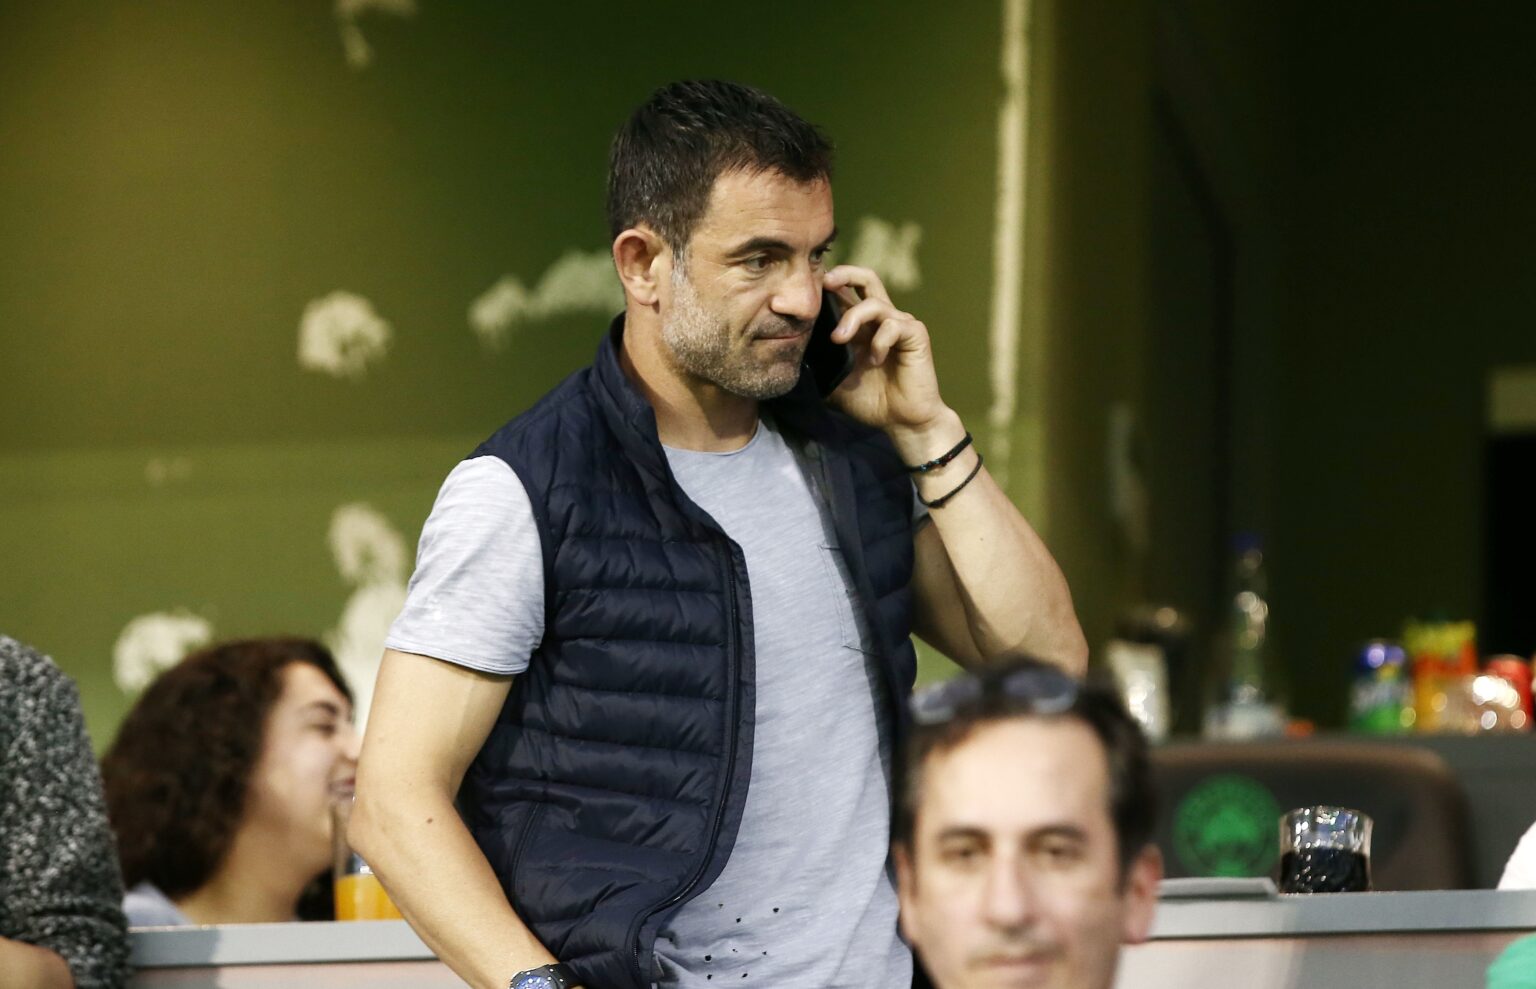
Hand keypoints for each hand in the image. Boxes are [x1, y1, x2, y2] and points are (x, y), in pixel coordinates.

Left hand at [821, 265, 961, 459]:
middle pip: (866, 278)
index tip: (805, 291)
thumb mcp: (835, 379)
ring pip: (875, 303)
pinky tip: (875, 359)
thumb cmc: (872, 400)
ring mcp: (899, 324)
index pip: (845, 292)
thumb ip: (820, 361)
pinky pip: (893, 325)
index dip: (828, 286)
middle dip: (844, 274)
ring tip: (839, 338)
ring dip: (853, 317)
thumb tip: (791, 351)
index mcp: (861, 326)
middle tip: (825, 283)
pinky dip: (880, 340)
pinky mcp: (914, 335)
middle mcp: (881, 319)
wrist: (902, 422)